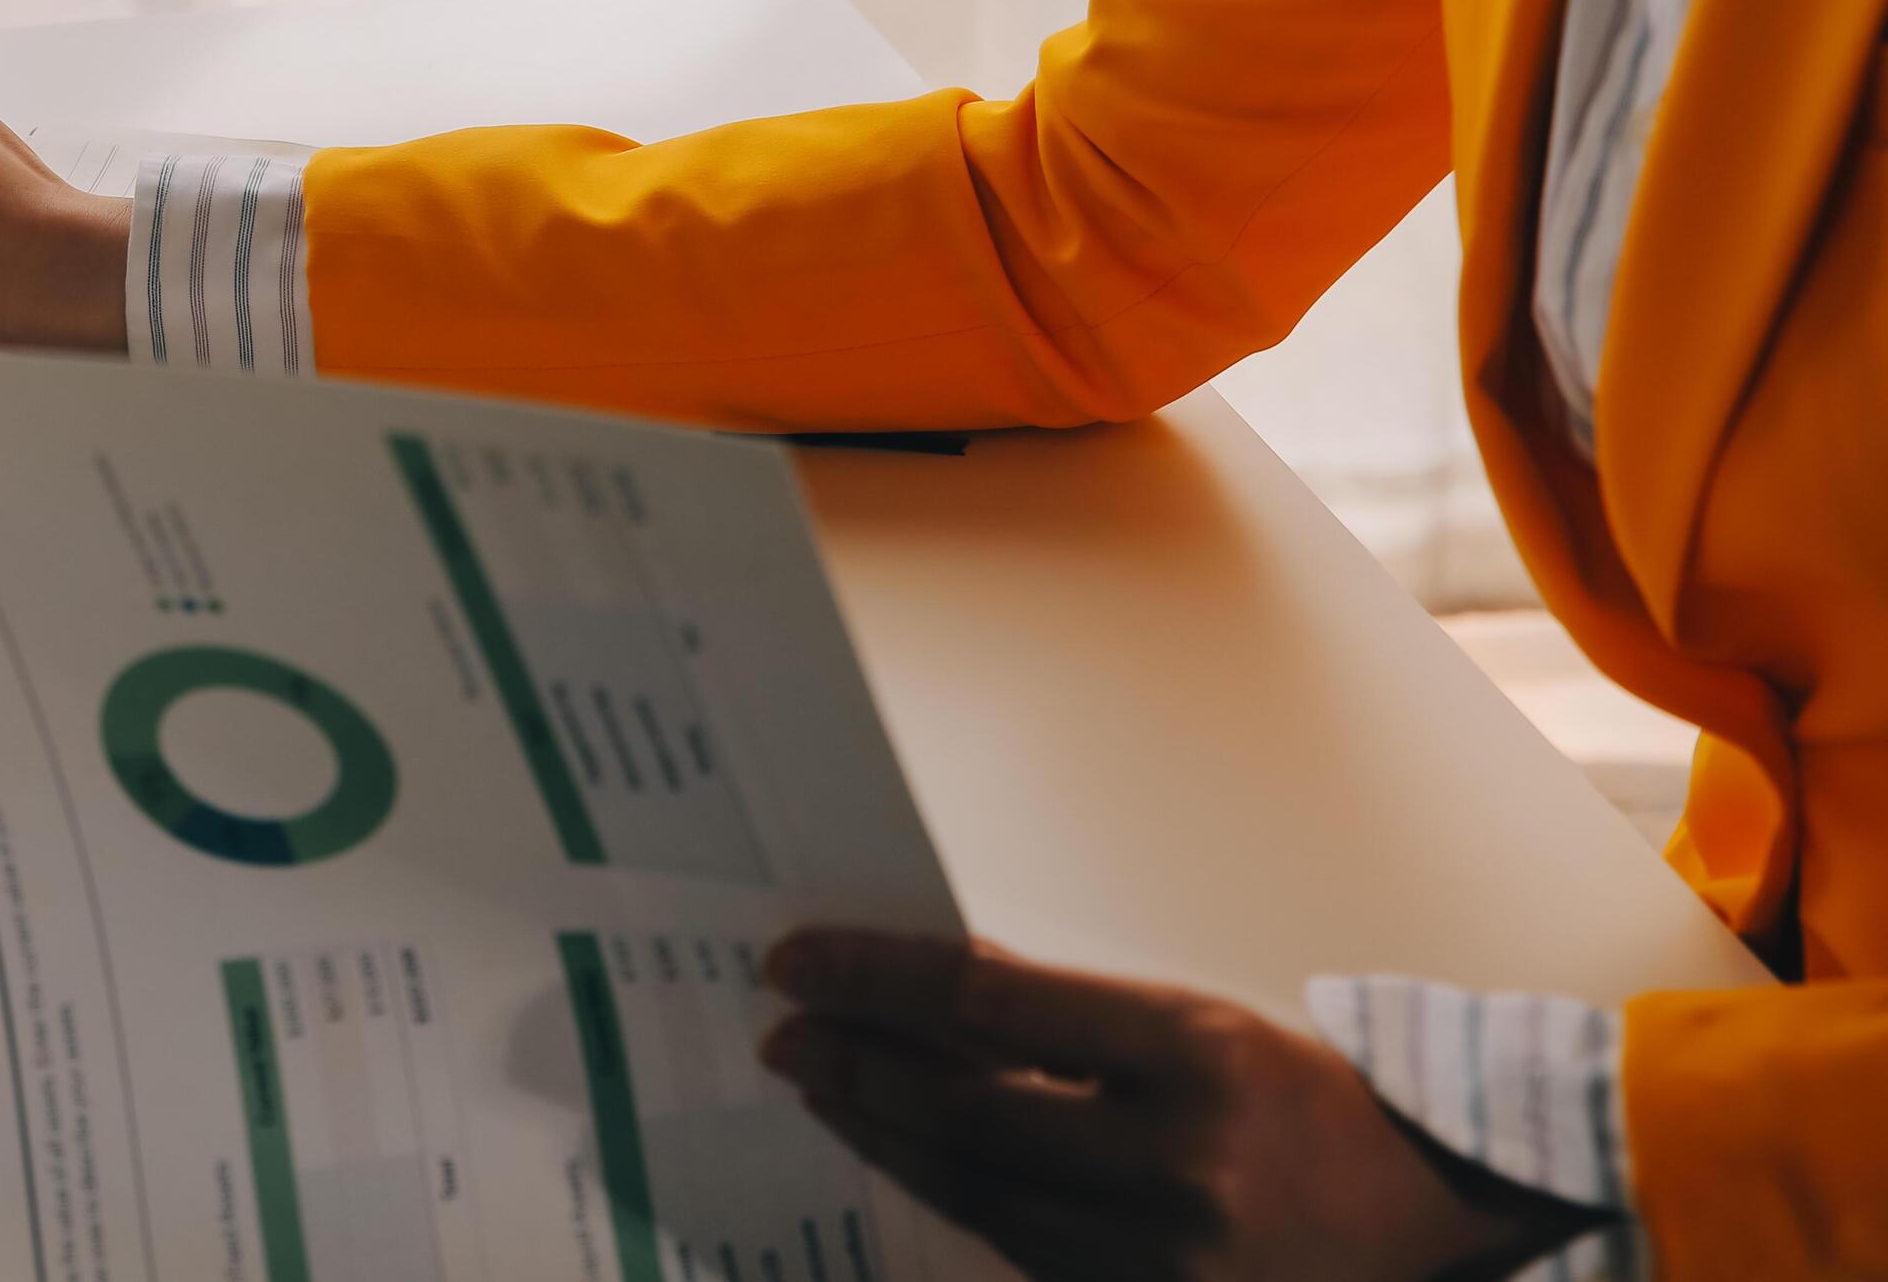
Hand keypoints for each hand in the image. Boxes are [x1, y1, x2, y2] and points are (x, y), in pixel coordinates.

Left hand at [758, 931, 1598, 1280]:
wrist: (1430, 1216)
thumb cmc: (1301, 1100)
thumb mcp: (1191, 1024)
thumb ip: (1059, 1016)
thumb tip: (918, 989)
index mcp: (1193, 1054)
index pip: (988, 1001)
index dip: (876, 979)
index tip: (799, 961)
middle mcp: (1177, 1163)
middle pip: (963, 1110)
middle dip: (855, 1066)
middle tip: (784, 1033)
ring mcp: (1164, 1258)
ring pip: (975, 1193)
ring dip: (882, 1136)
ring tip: (824, 1088)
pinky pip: (1017, 1253)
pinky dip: (948, 1201)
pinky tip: (899, 1159)